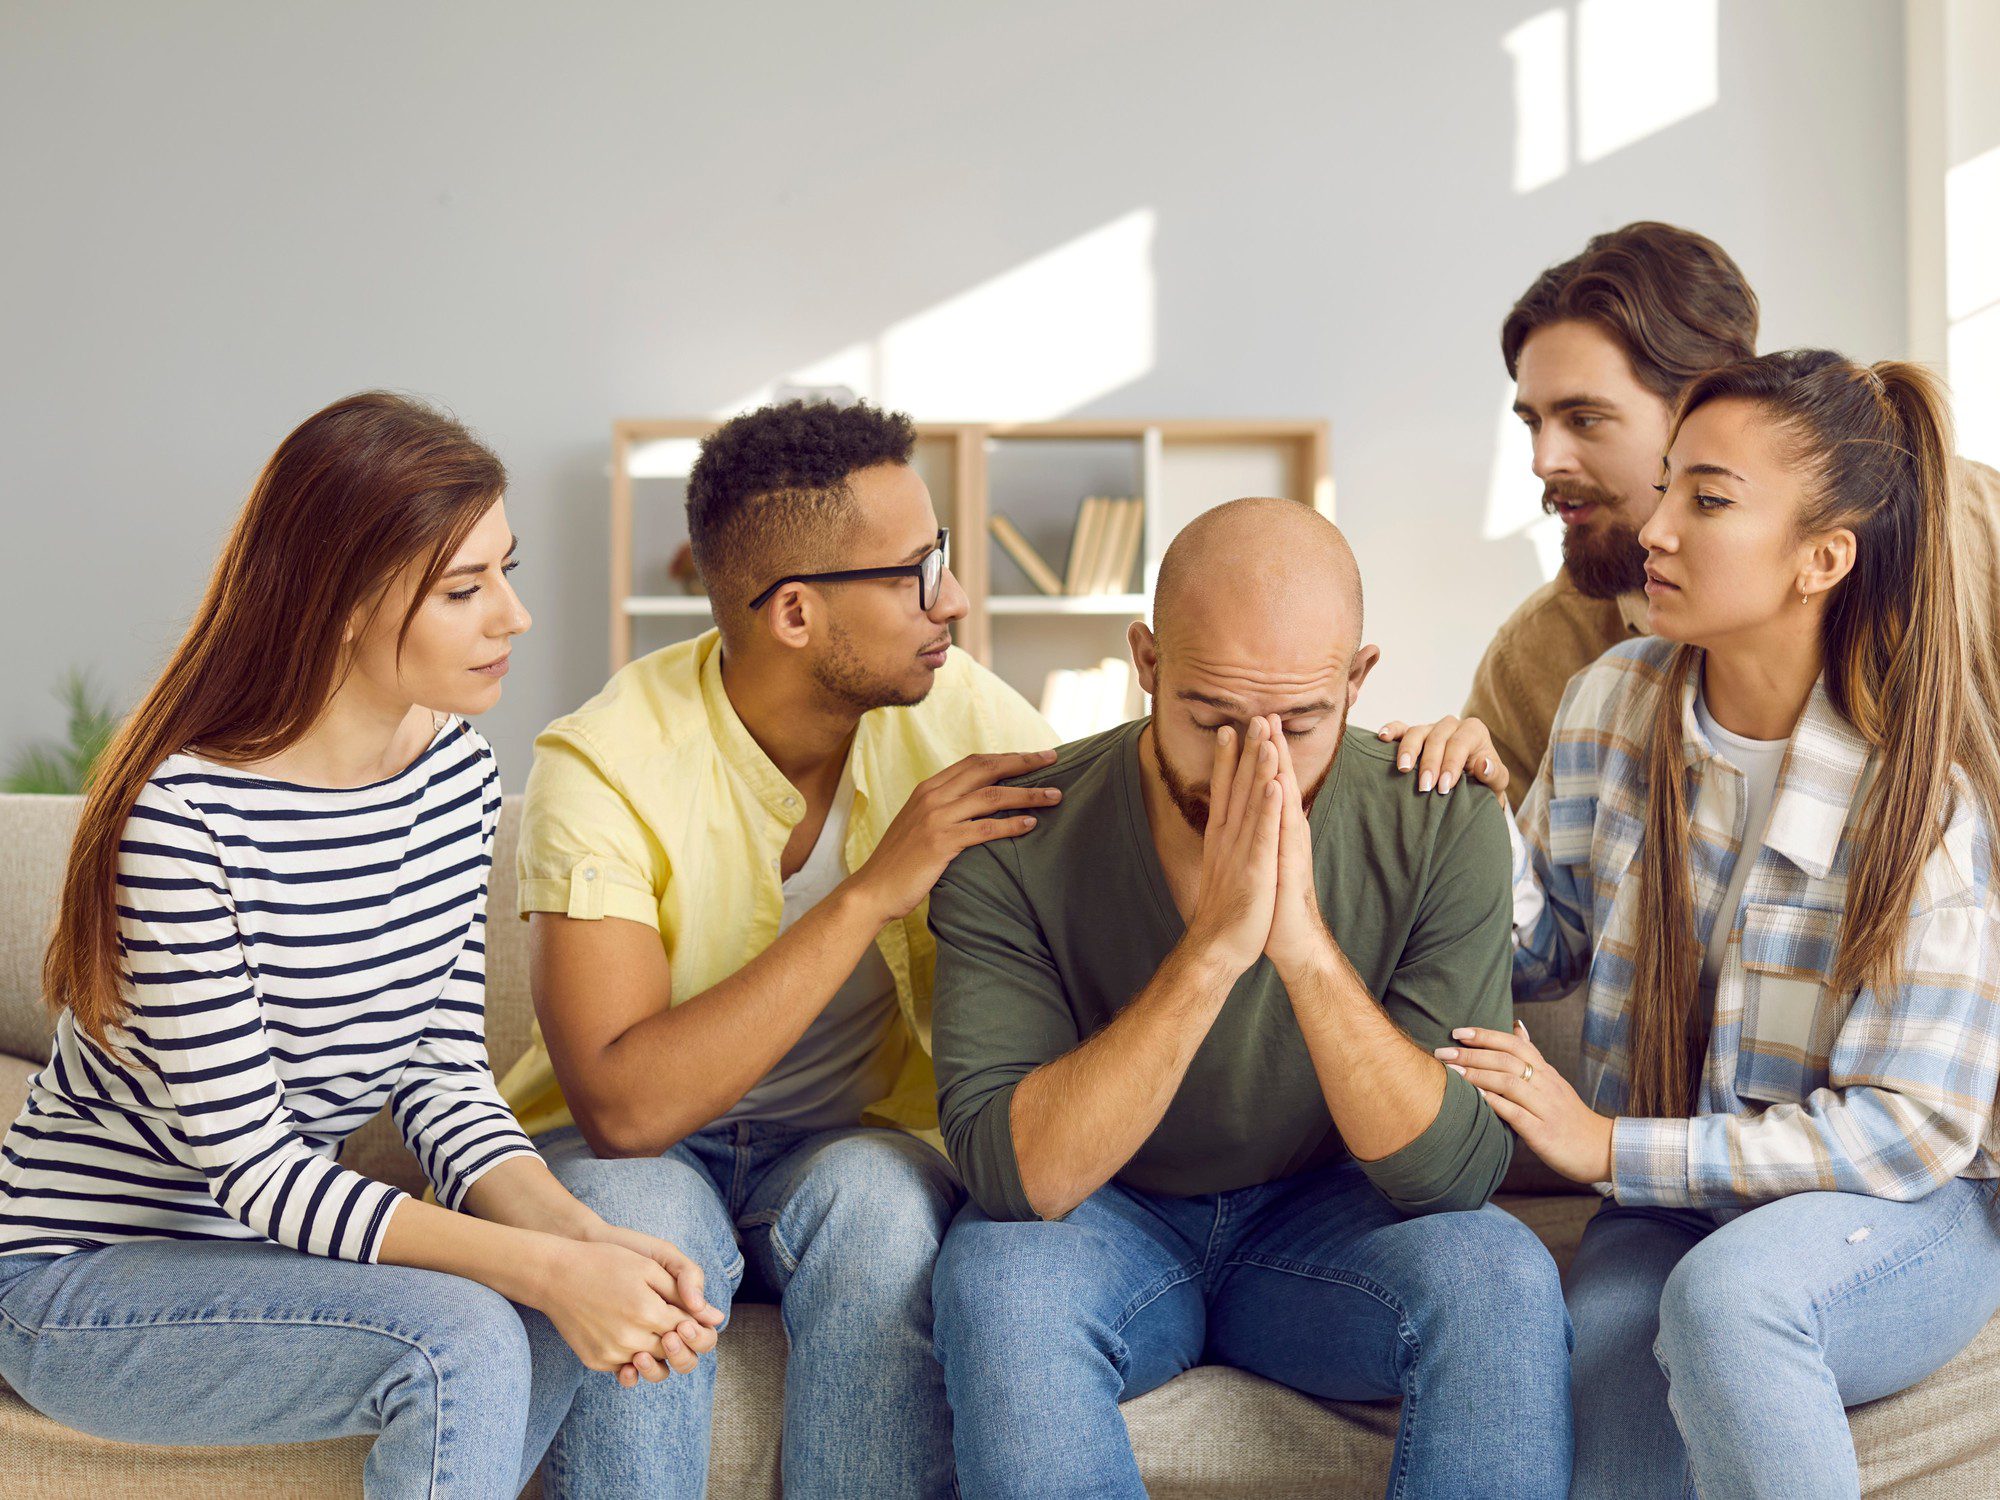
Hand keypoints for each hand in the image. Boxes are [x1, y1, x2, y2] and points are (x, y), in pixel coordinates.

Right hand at [534, 1237, 718, 1381]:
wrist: (556, 1274)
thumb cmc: (606, 1262)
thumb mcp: (648, 1267)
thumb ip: (683, 1293)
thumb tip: (715, 1318)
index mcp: (648, 1312)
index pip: (687, 1330)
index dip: (693, 1323)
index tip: (687, 1312)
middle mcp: (631, 1339)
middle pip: (671, 1351)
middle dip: (677, 1339)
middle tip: (670, 1322)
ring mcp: (611, 1353)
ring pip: (650, 1364)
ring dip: (656, 1351)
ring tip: (650, 1330)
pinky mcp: (595, 1361)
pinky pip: (624, 1368)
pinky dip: (631, 1356)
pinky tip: (627, 1334)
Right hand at [851, 750, 1062, 920]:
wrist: (873, 890)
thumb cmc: (901, 862)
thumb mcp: (920, 825)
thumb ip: (945, 810)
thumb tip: (980, 805)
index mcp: (928, 788)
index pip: (974, 762)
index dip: (1007, 756)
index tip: (1034, 756)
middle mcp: (932, 796)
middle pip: (986, 769)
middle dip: (1023, 762)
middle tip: (1053, 759)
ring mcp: (936, 818)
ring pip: (991, 797)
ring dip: (1028, 794)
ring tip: (1054, 796)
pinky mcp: (940, 843)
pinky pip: (984, 829)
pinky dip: (1011, 825)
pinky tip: (1031, 824)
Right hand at [1182, 717, 1282, 976]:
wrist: (1220, 947)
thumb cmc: (1226, 911)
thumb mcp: (1223, 869)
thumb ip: (1225, 844)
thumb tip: (1224, 828)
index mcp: (1221, 837)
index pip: (1224, 790)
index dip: (1227, 759)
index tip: (1230, 729)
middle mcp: (1228, 837)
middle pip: (1236, 786)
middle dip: (1246, 750)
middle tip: (1253, 716)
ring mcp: (1241, 851)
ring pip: (1251, 801)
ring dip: (1258, 767)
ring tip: (1265, 735)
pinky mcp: (1256, 868)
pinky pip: (1263, 832)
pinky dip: (1267, 807)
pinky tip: (1274, 784)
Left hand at [1264, 715, 1329, 976]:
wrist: (1291, 939)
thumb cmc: (1275, 901)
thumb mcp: (1264, 860)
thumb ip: (1263, 835)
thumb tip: (1256, 815)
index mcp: (1275, 830)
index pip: (1268, 784)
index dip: (1261, 755)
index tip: (1253, 724)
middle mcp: (1286, 832)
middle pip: (1279, 782)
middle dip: (1272, 748)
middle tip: (1266, 712)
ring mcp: (1290, 847)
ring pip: (1284, 799)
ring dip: (1279, 766)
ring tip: (1274, 735)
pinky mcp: (1290, 865)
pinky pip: (1284, 830)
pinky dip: (1280, 805)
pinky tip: (1278, 784)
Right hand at [1376, 716, 1507, 802]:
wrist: (1471, 787)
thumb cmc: (1484, 784)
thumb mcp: (1496, 783)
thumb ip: (1494, 774)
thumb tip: (1483, 764)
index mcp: (1473, 731)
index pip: (1460, 742)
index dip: (1451, 764)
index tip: (1444, 787)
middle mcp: (1452, 725)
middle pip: (1436, 737)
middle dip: (1430, 763)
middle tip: (1424, 787)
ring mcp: (1430, 728)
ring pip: (1416, 732)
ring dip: (1408, 750)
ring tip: (1403, 770)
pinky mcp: (1414, 735)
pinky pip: (1401, 728)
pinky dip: (1391, 731)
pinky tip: (1382, 738)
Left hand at [1434, 1021, 1612, 1184]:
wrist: (1601, 1150)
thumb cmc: (1569, 1116)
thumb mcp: (1553, 1081)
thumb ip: (1533, 1057)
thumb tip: (1516, 1026)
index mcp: (1546, 1072)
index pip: (1514, 1044)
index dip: (1486, 1035)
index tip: (1458, 1032)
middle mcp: (1546, 1085)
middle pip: (1507, 1060)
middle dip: (1471, 1054)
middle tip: (1442, 1052)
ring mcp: (1545, 1108)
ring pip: (1509, 1083)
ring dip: (1477, 1075)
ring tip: (1451, 1072)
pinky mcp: (1543, 1132)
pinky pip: (1516, 1114)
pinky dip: (1495, 1103)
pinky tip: (1476, 1098)